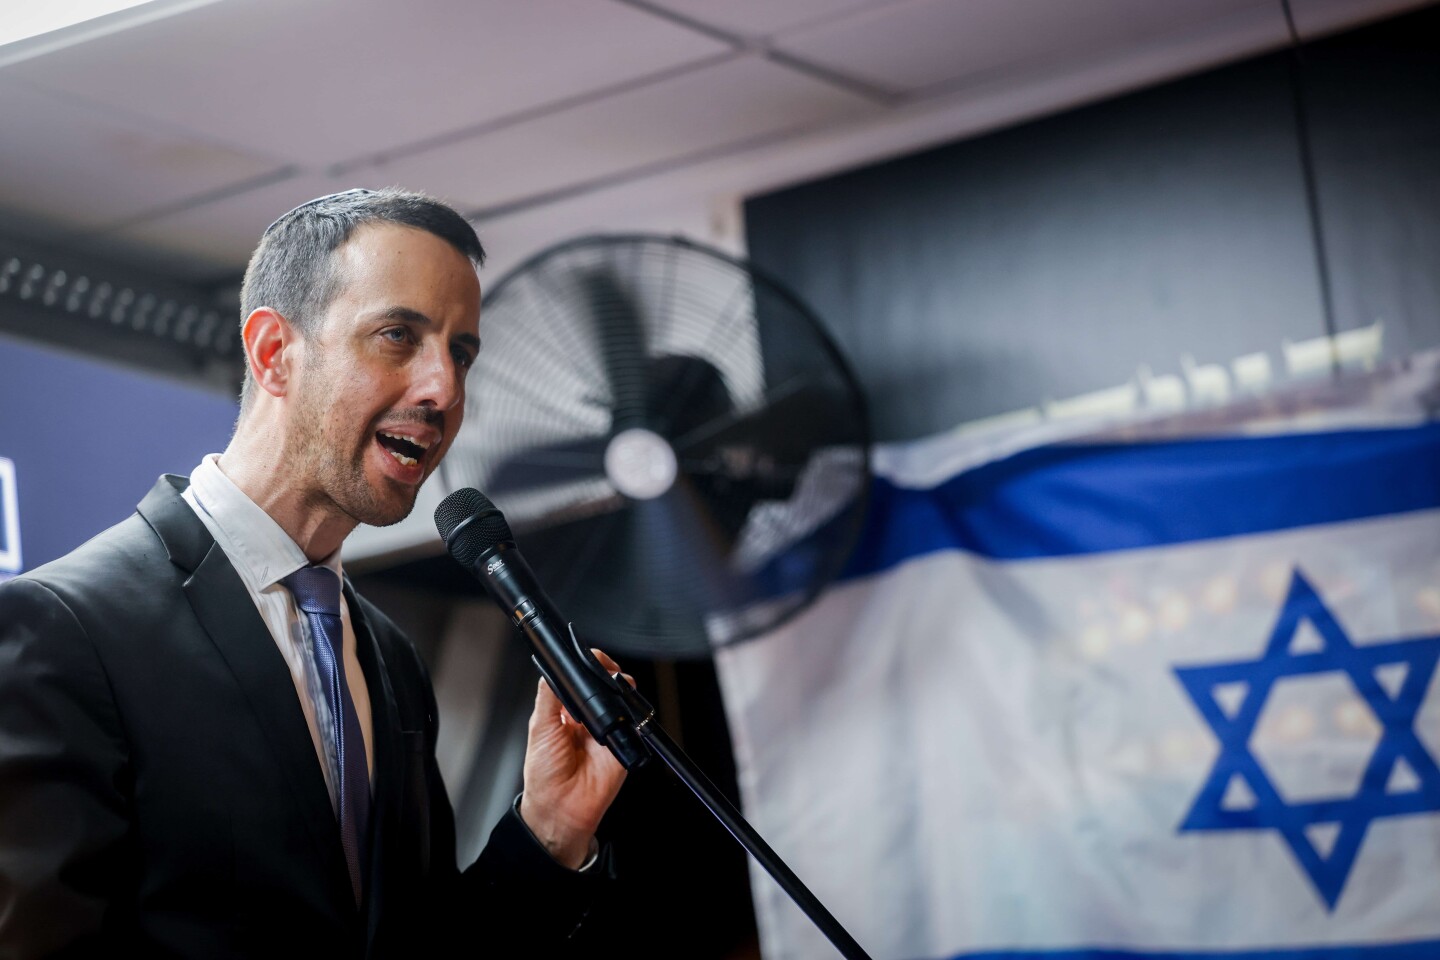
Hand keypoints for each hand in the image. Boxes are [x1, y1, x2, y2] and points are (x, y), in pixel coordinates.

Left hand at [518, 650, 630, 868]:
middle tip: (603, 671)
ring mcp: (607, 728)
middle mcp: (587, 717)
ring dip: (619, 688)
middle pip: (601, 684)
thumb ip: (549, 696)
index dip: (582, 667)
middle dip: (605, 672)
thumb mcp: (540, 728)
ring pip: (620, 698)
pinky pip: (633, 721)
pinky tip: (620, 711)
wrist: (562, 808)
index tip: (586, 658)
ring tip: (612, 688)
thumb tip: (553, 669)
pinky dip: (630, 712)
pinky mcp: (623, 743)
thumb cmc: (544, 774)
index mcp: (564, 711)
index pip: (577, 679)